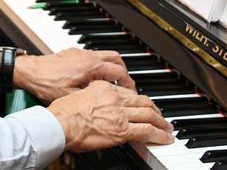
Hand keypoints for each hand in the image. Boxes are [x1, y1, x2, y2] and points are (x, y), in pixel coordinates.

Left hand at [13, 48, 133, 102]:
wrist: (29, 72)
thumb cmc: (46, 84)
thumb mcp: (72, 97)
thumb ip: (92, 98)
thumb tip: (106, 105)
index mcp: (91, 66)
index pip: (120, 72)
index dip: (128, 84)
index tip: (131, 93)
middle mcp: (87, 56)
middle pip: (116, 58)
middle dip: (124, 72)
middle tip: (125, 86)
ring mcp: (80, 52)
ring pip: (105, 55)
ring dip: (112, 67)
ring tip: (111, 82)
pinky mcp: (72, 53)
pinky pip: (93, 55)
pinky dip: (99, 65)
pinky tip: (94, 77)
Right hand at [47, 80, 173, 151]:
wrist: (59, 123)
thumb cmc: (62, 113)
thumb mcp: (79, 95)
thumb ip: (93, 96)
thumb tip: (99, 105)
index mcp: (104, 87)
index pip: (129, 93)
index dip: (140, 100)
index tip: (144, 106)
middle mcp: (115, 97)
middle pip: (143, 101)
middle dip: (156, 110)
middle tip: (161, 117)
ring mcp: (120, 113)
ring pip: (150, 115)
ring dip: (162, 123)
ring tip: (167, 129)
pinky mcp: (122, 129)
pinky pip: (148, 130)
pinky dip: (160, 134)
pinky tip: (165, 138)